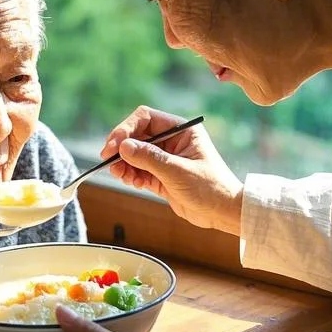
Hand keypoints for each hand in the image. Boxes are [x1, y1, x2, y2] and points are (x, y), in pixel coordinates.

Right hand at [102, 106, 243, 234]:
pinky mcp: (161, 175)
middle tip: (108, 161)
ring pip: (135, 154)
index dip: (127, 128)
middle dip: (122, 147)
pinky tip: (131, 182)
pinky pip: (139, 170)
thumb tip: (124, 146)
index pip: (146, 118)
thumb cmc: (210, 188)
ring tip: (120, 174)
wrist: (223, 213)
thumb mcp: (177, 171)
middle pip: (137, 135)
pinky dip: (131, 175)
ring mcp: (165, 158)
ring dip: (124, 163)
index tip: (115, 145)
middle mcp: (172, 140)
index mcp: (181, 130)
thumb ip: (149, 158)